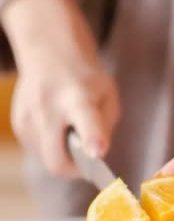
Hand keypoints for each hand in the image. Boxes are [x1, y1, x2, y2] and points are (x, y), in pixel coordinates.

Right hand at [2, 0, 120, 176]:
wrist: (49, 52)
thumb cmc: (86, 77)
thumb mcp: (108, 94)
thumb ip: (106, 126)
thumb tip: (95, 156)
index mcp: (78, 97)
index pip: (85, 120)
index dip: (92, 138)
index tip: (97, 153)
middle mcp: (48, 108)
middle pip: (57, 159)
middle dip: (75, 168)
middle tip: (90, 159)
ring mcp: (28, 117)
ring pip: (47, 158)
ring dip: (64, 155)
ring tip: (73, 130)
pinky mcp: (18, 124)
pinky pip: (39, 151)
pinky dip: (53, 146)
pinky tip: (59, 127)